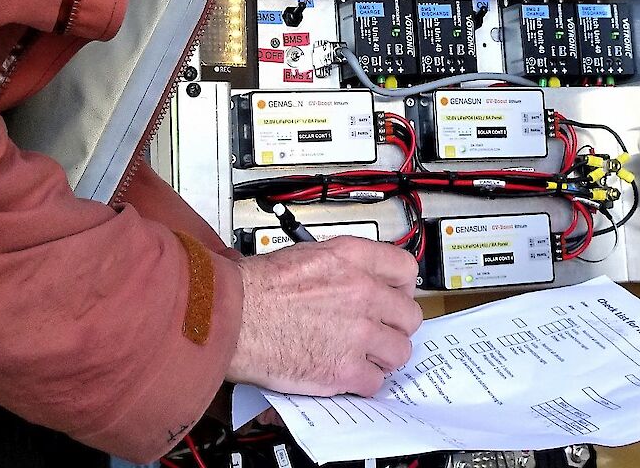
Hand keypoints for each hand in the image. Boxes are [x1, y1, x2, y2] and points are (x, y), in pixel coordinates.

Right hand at [227, 236, 423, 395]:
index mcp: (352, 259)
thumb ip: (340, 267)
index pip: (405, 269)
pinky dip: (361, 383)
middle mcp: (362, 292)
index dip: (402, 288)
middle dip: (393, 327)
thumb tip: (354, 279)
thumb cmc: (253, 289)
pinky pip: (375, 381)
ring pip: (399, 351)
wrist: (230, 316)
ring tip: (362, 357)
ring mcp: (358, 333)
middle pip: (409, 316)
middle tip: (377, 333)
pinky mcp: (345, 369)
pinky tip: (344, 375)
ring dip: (382, 357)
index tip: (395, 297)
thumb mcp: (304, 256)